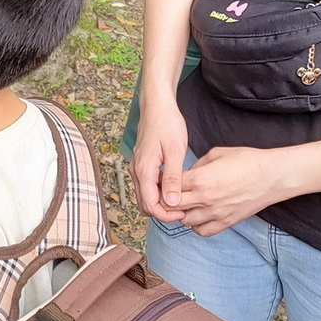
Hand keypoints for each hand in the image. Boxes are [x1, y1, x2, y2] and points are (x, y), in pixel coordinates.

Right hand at [132, 96, 191, 223]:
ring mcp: (137, 168)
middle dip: (163, 212)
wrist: (157, 105)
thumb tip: (172, 203)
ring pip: (145, 197)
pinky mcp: (142, 164)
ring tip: (181, 199)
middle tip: (183, 209)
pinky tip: (174, 187)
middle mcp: (136, 171)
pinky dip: (158, 193)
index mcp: (144, 170)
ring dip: (160, 203)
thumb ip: (172, 178)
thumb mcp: (175, 151)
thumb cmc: (167, 123)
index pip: (150, 205)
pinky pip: (147, 186)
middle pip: (145, 205)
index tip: (183, 212)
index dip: (166, 215)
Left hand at [174, 144, 300, 237]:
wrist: (272, 176)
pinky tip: (200, 215)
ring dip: (181, 212)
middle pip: (171, 206)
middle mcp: (204, 199)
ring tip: (186, 203)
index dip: (164, 183)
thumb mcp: (216, 153)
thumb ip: (197, 165)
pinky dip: (196, 225)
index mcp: (200, 179)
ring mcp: (215, 213)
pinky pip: (202, 231)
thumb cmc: (247, 160)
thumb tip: (187, 174)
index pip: (169, 187)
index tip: (164, 180)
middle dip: (167, 199)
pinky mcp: (226, 222)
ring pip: (184, 221)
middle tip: (170, 193)